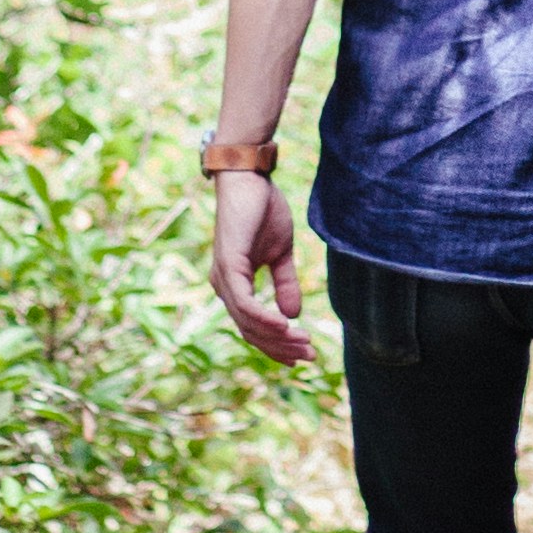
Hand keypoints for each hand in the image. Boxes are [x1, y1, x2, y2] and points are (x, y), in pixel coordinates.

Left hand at [211, 169, 309, 366]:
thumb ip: (284, 283)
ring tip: (304, 342)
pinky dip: (264, 319)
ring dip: (277, 337)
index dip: (276, 345)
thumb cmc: (262, 210)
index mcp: (234, 284)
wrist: (250, 177)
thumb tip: (293, 315)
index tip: (302, 354)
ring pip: (247, 323)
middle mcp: (223, 285)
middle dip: (281, 348)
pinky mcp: (229, 266)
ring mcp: (223, 277)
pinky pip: (245, 304)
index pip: (252, 326)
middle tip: (309, 355)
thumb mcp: (280, 253)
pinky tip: (286, 325)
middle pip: (250, 331)